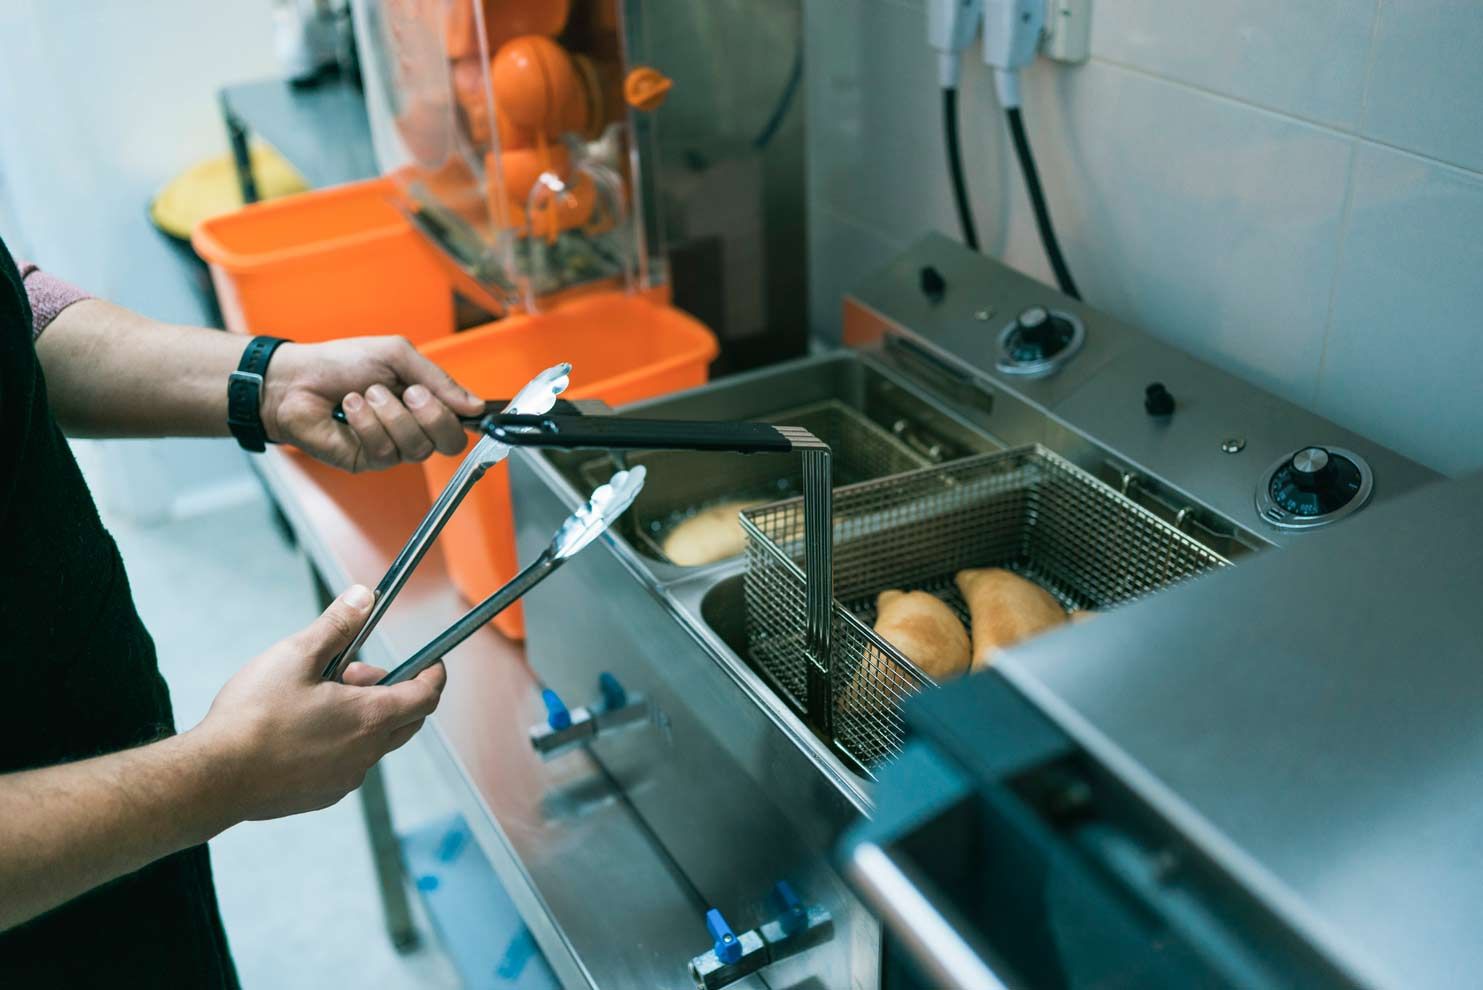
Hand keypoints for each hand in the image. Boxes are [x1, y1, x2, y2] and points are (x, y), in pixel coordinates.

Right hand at [190, 585, 446, 820]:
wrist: (213, 779)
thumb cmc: (254, 716)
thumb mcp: (297, 654)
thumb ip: (337, 625)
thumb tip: (365, 597)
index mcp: (370, 717)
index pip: (426, 696)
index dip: (434, 674)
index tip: (433, 660)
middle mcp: (367, 754)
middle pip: (406, 719)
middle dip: (391, 689)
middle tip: (350, 671)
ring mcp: (345, 779)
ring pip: (374, 741)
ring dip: (362, 714)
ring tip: (317, 695)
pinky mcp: (322, 795)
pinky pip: (348, 763)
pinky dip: (341, 740)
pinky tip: (302, 728)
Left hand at [261, 336, 485, 472]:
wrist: (297, 378)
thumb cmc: (342, 363)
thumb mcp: (396, 355)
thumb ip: (438, 379)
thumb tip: (475, 405)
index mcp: (425, 404)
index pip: (462, 424)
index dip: (466, 417)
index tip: (462, 405)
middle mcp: (413, 429)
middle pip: (450, 443)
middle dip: (432, 415)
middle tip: (408, 392)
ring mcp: (391, 448)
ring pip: (416, 447)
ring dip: (390, 414)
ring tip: (365, 393)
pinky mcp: (367, 461)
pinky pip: (383, 450)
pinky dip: (366, 423)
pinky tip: (350, 407)